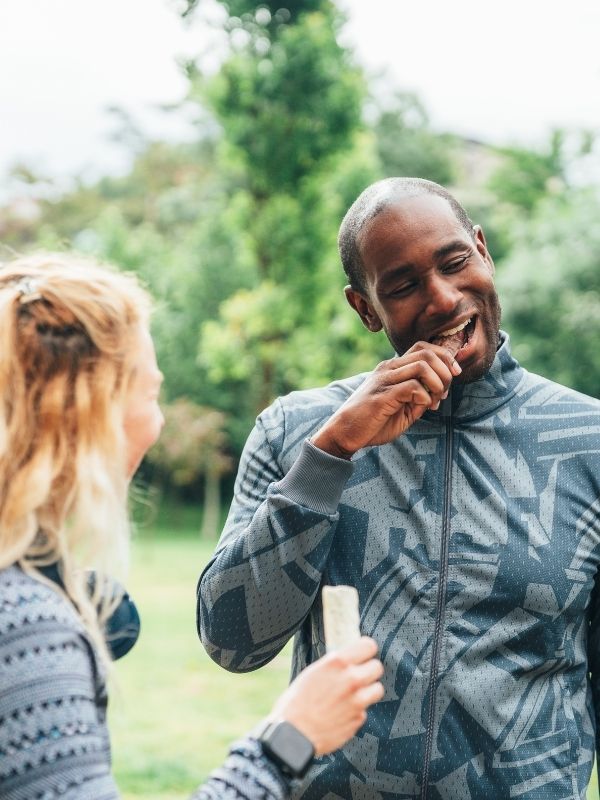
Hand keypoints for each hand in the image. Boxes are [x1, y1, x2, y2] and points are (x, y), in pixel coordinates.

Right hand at [268, 636, 383, 755]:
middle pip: (377, 667)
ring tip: (354, 694)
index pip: (368, 646)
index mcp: (337, 663)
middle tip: (359, 674)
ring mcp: (357, 701)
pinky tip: (341, 713)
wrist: (293, 735)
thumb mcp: (312, 673)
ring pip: (377, 689)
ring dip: (368, 690)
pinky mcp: (358, 720)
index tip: (363, 654)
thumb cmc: (296, 702)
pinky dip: (356, 711)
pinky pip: (364, 710)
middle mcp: (351, 679)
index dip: (366, 650)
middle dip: (369, 670)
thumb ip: (333, 665)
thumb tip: (346, 661)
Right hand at [311, 343, 461, 458]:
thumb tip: (438, 392)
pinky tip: (424, 408)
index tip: (454, 374)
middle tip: (445, 391)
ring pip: (422, 366)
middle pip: (426, 353)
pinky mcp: (383, 395)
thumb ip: (418, 397)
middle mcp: (388, 369)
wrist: (345, 433)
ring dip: (437, 383)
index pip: (423, 347)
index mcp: (392, 368)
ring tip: (435, 400)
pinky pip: (413, 387)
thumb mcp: (402, 408)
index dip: (444, 356)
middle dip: (445, 370)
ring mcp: (384, 380)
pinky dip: (425, 397)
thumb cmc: (373, 422)